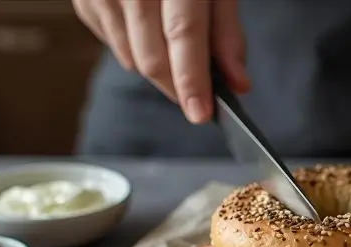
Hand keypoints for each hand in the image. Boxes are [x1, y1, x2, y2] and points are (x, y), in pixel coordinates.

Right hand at [73, 0, 249, 123]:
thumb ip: (227, 32)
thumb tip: (238, 84)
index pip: (183, 33)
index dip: (192, 79)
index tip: (201, 114)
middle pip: (152, 58)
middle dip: (177, 87)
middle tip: (197, 96)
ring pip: (131, 59)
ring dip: (158, 69)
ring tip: (173, 45)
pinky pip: (113, 45)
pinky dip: (135, 49)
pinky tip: (146, 27)